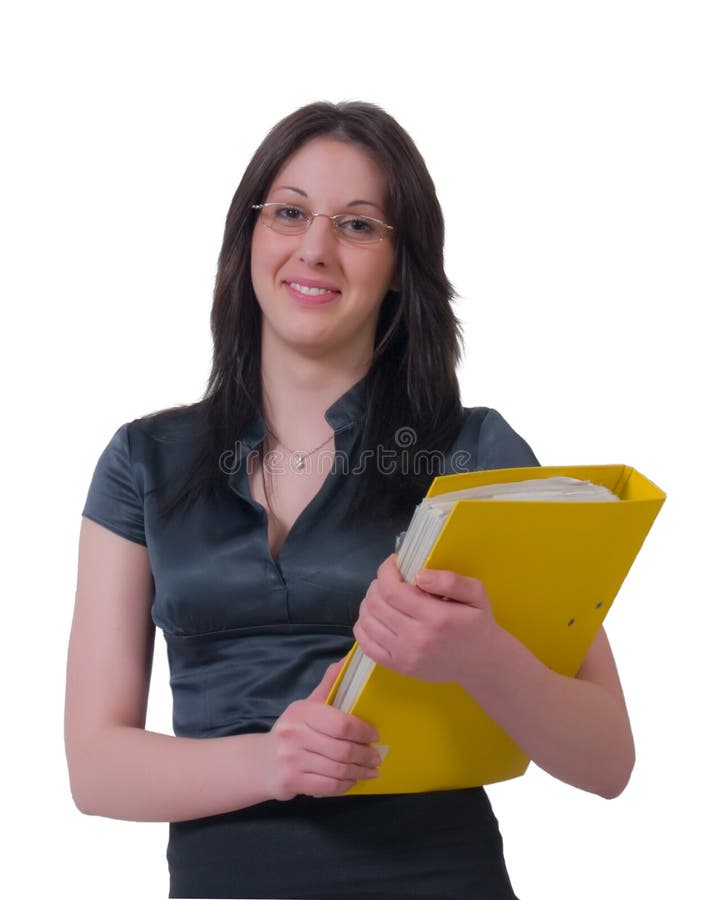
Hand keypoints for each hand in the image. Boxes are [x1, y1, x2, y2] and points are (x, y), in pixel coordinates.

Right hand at [265, 659, 382, 800]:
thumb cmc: (293, 730)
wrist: (262, 762)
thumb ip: (328, 685)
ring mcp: (292, 760)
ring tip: (371, 771)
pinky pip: (328, 787)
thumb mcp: (307, 705)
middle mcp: (294, 734)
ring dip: (359, 772)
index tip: (374, 736)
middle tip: (376, 758)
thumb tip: (348, 660)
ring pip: (337, 770)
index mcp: (302, 712)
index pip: (340, 724)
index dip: (362, 731)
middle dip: (365, 756)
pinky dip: (345, 785)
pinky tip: (352, 780)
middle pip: (342, 750)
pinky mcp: (292, 782)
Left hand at [353, 555, 496, 683]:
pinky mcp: (398, 667)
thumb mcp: (476, 594)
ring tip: (382, 596)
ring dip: (368, 603)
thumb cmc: (476, 624)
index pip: (392, 590)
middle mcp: (417, 638)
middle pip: (376, 604)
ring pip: (367, 622)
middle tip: (389, 580)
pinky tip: (375, 617)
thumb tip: (419, 575)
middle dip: (377, 584)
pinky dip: (363, 626)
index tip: (393, 563)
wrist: (479, 662)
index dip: (385, 571)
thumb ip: (450, 580)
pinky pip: (366, 644)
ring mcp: (405, 656)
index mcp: (436, 618)